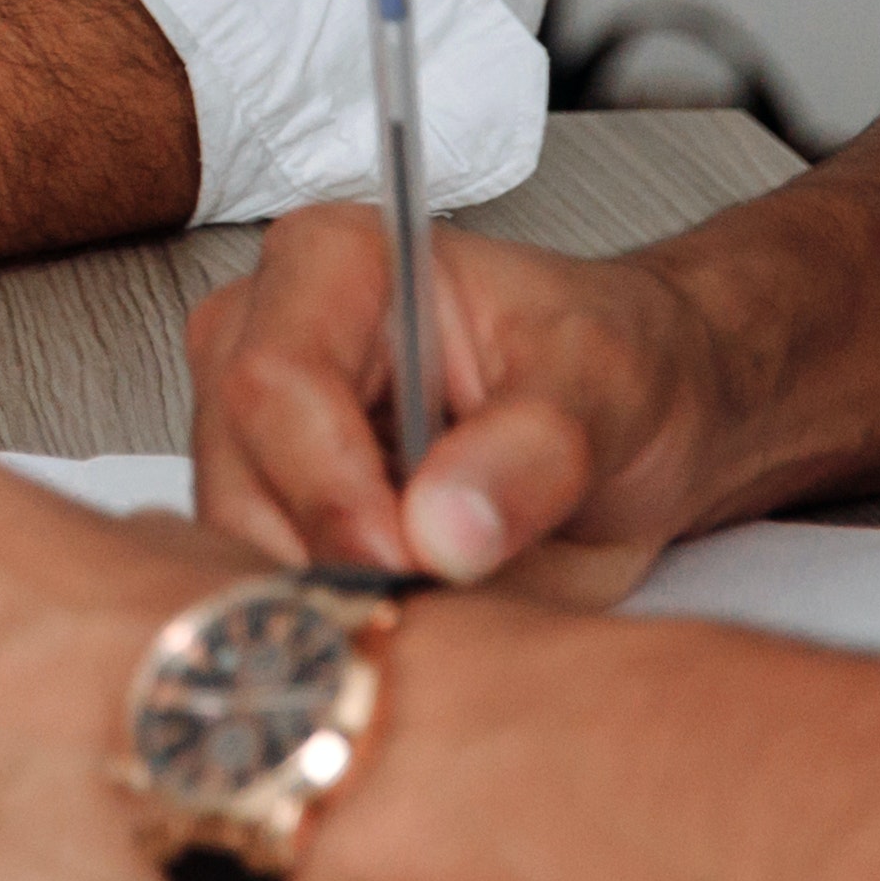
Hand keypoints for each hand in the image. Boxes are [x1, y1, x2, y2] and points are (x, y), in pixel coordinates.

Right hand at [189, 202, 727, 598]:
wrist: (644, 421)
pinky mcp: (264, 507)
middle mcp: (265, 331)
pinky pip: (260, 584)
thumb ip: (533, 451)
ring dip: (336, 596)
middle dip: (335, 558)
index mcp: (334, 261)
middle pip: (238, 472)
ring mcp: (251, 426)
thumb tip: (443, 530)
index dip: (335, 490)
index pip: (274, 382)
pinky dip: (335, 618)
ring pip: (235, 543)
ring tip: (447, 596)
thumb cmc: (621, 369)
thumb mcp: (609, 391)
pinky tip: (416, 609)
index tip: (419, 564)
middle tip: (443, 600)